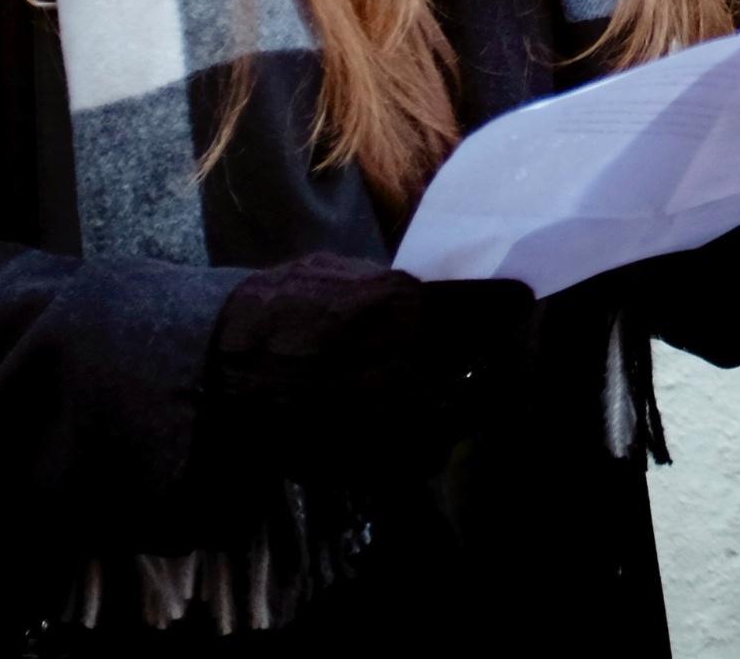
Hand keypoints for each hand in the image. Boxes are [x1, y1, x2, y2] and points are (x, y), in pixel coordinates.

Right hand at [209, 254, 534, 484]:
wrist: (217, 381)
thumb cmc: (272, 313)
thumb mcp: (334, 276)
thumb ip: (389, 288)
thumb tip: (430, 292)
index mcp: (400, 309)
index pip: (483, 309)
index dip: (507, 303)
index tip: (521, 299)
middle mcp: (409, 368)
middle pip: (490, 365)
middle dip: (504, 352)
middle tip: (508, 342)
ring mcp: (394, 422)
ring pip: (466, 413)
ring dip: (474, 395)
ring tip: (472, 379)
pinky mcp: (375, 462)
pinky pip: (429, 451)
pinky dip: (436, 434)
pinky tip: (427, 417)